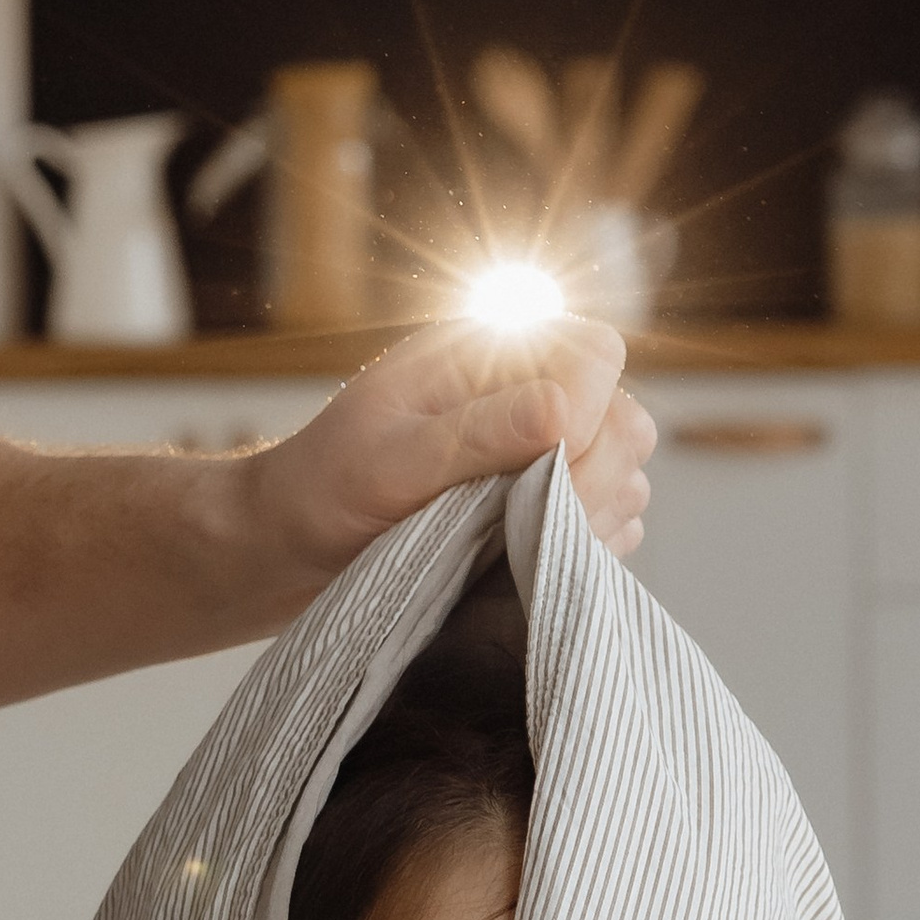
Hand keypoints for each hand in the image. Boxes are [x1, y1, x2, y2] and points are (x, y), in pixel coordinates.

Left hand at [245, 319, 654, 596]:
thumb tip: (561, 409)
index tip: (549, 464)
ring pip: (627, 477)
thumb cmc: (323, 491)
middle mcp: (525, 396)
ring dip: (593, 520)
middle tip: (530, 523)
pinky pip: (610, 527)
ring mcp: (542, 456)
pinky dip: (587, 551)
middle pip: (626, 420)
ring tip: (518, 549)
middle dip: (595, 477)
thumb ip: (472, 435)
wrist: (292, 547)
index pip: (596, 353)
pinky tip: (529, 566)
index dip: (592, 407)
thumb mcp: (385, 462)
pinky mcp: (545, 511)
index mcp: (488, 354)